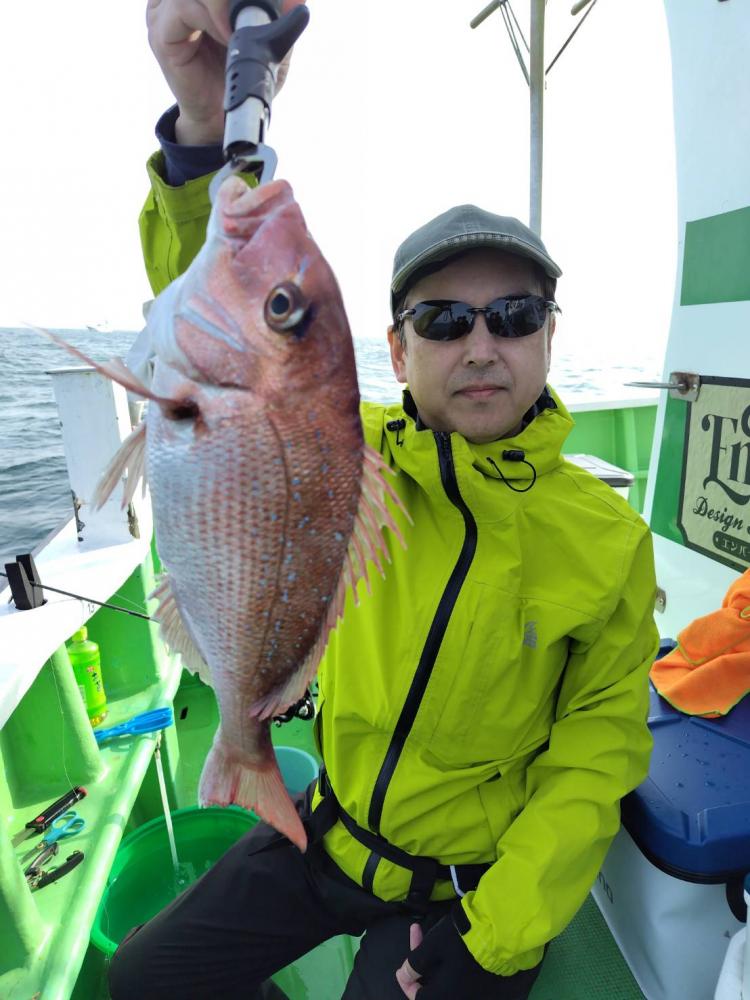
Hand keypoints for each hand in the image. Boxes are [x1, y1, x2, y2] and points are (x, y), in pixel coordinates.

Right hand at [146, 0, 307, 144]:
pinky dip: (212, 19)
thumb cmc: (238, 77)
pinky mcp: (161, 33)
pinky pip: (185, 8)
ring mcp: (163, 12)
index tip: (271, 0)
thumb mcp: (268, 46)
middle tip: (249, 15)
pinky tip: (228, 37)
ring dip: (223, 6)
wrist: (220, 117)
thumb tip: (298, 1)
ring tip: (237, 32)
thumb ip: (278, 19)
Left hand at [396, 910, 482, 998]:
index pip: (418, 998)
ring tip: (434, 935)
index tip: (401, 969)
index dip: (407, 984)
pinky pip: (463, 979)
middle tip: (418, 933)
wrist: (501, 935)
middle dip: (422, 963)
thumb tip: (405, 975)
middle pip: (433, 987)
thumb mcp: (432, 947)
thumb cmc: (461, 942)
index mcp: (443, 997)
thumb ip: (415, 964)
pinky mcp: (486, 985)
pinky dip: (453, 964)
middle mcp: (459, 999)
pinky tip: (451, 943)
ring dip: (437, 961)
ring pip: (448, 981)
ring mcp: (475, 994)